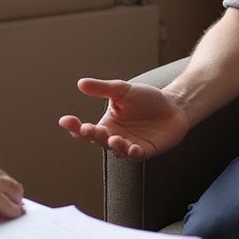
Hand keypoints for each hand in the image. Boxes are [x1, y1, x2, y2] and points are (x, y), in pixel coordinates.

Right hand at [58, 78, 189, 159]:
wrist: (173, 105)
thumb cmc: (146, 98)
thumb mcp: (122, 91)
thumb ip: (102, 88)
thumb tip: (80, 83)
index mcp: (107, 124)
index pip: (85, 129)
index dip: (74, 126)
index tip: (64, 120)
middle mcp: (115, 137)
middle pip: (98, 140)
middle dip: (92, 135)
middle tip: (87, 128)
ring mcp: (129, 146)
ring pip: (116, 150)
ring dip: (114, 145)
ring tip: (113, 138)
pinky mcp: (145, 151)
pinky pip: (136, 155)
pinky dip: (132, 152)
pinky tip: (132, 147)